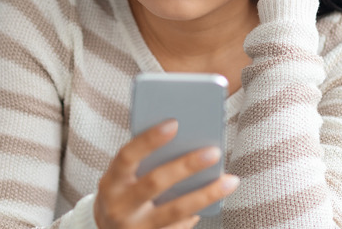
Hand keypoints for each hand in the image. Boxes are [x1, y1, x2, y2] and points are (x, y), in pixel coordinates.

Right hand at [94, 119, 239, 228]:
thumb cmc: (124, 193)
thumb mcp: (122, 178)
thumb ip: (144, 161)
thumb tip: (185, 139)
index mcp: (111, 182)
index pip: (127, 156)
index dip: (149, 140)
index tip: (174, 123)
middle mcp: (120, 206)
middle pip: (155, 183)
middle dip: (186, 166)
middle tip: (214, 152)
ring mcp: (137, 228)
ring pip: (176, 210)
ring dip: (206, 194)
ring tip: (231, 181)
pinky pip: (180, 227)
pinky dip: (198, 212)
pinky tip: (215, 199)